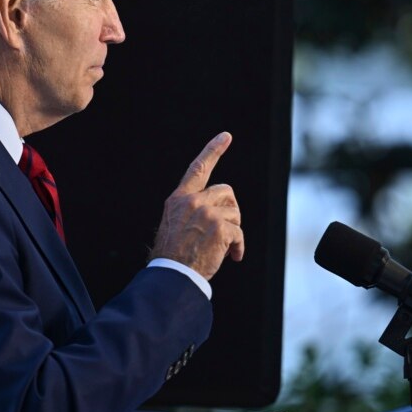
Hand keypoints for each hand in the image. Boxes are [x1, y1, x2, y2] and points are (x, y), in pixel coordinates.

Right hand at [150, 132, 243, 279]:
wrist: (172, 274)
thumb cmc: (173, 255)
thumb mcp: (175, 224)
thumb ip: (192, 211)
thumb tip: (219, 209)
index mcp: (179, 198)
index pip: (197, 168)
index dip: (213, 150)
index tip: (226, 136)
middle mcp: (192, 201)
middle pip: (227, 192)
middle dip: (231, 210)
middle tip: (226, 230)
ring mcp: (206, 212)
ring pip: (235, 213)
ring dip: (233, 230)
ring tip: (221, 247)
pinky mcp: (220, 227)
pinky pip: (239, 233)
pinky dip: (238, 247)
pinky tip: (233, 257)